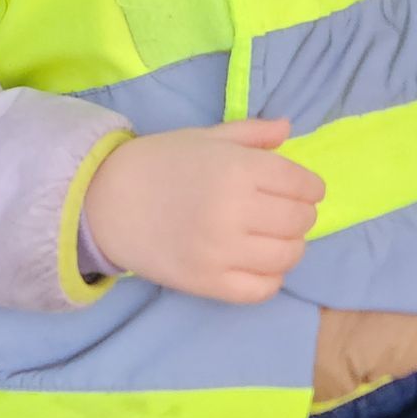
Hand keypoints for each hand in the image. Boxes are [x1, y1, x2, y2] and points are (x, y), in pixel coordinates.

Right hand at [83, 121, 324, 302]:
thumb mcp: (206, 137)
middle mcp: (235, 211)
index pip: (303, 185)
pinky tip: (257, 262)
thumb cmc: (159, 163)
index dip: (310, 187)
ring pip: (288, 256)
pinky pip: (263, 289)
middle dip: (301, 215)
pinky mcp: (208, 283)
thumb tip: (289, 128)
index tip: (302, 190)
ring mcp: (222, 251)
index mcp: (237, 169)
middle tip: (284, 212)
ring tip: (272, 238)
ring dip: (290, 246)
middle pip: (301, 221)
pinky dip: (270, 277)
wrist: (106, 200)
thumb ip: (252, 134)